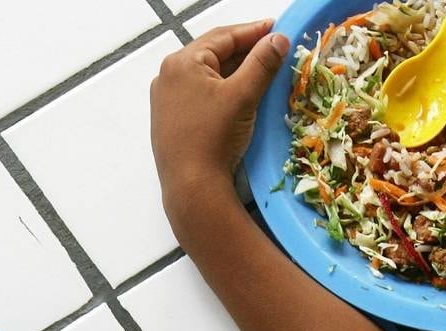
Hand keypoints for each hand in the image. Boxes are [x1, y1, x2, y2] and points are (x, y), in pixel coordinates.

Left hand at [150, 21, 289, 213]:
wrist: (192, 186)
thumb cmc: (214, 137)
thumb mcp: (243, 95)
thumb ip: (262, 63)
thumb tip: (278, 39)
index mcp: (182, 62)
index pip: (223, 36)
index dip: (253, 31)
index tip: (276, 28)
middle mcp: (168, 76)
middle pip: (213, 55)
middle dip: (245, 52)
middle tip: (272, 49)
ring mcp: (166, 99)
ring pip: (207, 76)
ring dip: (234, 72)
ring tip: (261, 71)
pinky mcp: (170, 121)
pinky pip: (200, 95)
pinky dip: (221, 91)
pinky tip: (239, 97)